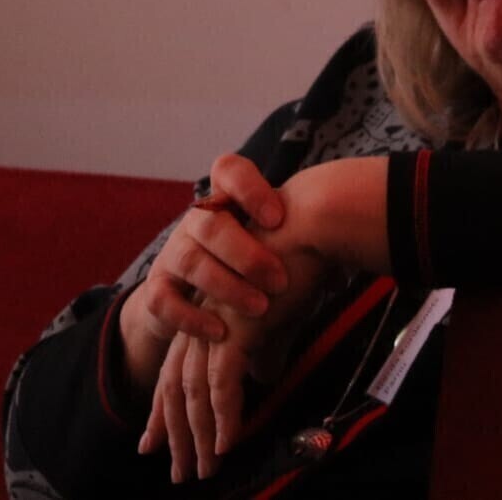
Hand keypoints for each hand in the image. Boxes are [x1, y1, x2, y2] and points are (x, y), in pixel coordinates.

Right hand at [118, 155, 288, 392]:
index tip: (279, 218)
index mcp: (223, 202)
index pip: (227, 169)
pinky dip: (193, 317)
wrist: (188, 301)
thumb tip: (344, 265)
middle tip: (280, 280)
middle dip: (246, 251)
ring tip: (260, 308)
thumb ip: (299, 245)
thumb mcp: (269, 248)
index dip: (249, 187)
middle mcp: (194, 223)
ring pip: (191, 260)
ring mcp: (172, 255)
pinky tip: (221, 332)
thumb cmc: (245, 269)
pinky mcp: (157, 291)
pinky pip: (165, 300)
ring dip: (227, 286)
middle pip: (209, 222)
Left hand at [139, 246, 331, 482]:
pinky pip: (221, 383)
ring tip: (204, 471)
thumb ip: (266, 347)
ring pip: (194, 391)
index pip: (179, 370)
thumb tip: (262, 376)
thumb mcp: (280, 318)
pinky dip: (223, 417)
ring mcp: (214, 322)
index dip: (165, 410)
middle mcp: (202, 318)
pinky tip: (227, 443)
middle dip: (175, 434)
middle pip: (177, 385)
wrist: (309, 227)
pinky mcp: (233, 326)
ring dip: (198, 436)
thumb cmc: (299, 264)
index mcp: (208, 314)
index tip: (155, 443)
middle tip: (179, 474)